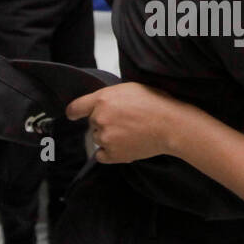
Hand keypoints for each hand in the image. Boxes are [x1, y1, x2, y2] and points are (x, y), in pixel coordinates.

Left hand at [66, 82, 187, 162]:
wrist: (170, 125)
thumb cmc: (156, 104)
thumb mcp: (130, 88)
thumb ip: (110, 96)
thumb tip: (102, 103)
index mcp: (102, 99)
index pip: (76, 107)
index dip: (73, 112)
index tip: (72, 115)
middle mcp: (100, 118)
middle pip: (92, 123)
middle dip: (105, 122)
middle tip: (126, 121)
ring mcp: (105, 137)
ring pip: (98, 139)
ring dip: (109, 137)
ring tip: (130, 133)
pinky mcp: (113, 154)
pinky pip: (101, 155)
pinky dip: (110, 153)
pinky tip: (124, 146)